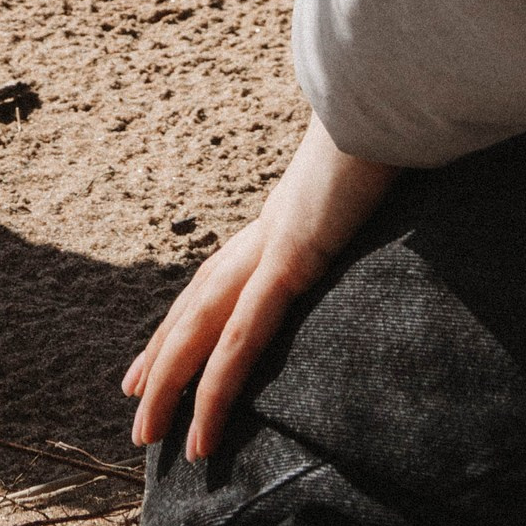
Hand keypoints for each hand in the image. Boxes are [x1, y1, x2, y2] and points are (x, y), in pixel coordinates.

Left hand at [123, 120, 395, 465]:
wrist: (387, 93)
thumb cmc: (389, 132)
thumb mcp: (374, 186)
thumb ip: (360, 208)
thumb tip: (369, 215)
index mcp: (281, 221)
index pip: (217, 281)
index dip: (185, 323)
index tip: (155, 360)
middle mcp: (263, 233)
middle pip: (196, 308)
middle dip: (163, 360)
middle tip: (136, 409)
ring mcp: (271, 243)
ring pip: (204, 327)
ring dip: (174, 382)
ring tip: (153, 431)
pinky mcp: (291, 255)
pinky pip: (247, 330)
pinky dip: (221, 378)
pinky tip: (204, 416)